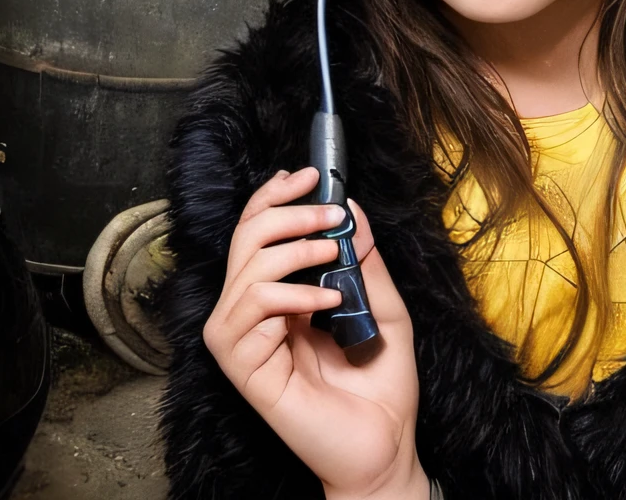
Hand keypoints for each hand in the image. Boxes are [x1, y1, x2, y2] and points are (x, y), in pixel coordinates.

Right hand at [202, 167, 426, 499]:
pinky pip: (256, 308)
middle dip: (286, 213)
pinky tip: (328, 302)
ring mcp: (242, 340)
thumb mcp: (384, 310)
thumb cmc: (380, 389)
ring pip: (247, 270)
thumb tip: (352, 208)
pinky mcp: (243, 366)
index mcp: (274, 298)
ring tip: (335, 257)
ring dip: (294, 251)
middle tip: (330, 214)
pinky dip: (294, 296)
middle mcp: (249, 314)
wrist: (384, 448)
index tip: (308, 175)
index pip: (256, 234)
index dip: (274, 199)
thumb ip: (366, 263)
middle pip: (245, 241)